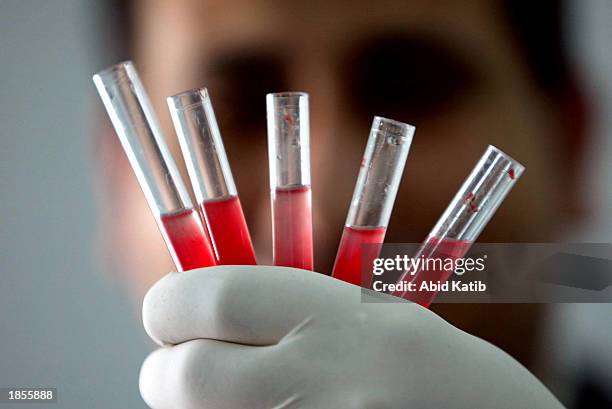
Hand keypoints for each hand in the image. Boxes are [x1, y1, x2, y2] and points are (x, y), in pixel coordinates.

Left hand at [139, 266, 562, 408]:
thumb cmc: (448, 383)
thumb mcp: (381, 324)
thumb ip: (291, 311)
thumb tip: (201, 309)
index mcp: (346, 320)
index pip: (213, 298)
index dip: (173, 302)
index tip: (169, 311)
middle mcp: (324, 382)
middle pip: (182, 378)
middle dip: (166, 371)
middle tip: (179, 367)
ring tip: (240, 399)